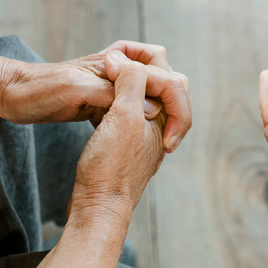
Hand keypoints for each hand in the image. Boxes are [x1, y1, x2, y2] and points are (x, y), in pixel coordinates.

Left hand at [0, 41, 190, 153]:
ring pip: (148, 98)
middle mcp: (118, 71)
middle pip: (163, 83)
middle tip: (167, 142)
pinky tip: (129, 146)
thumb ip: (117, 94)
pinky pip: (129, 109)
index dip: (173, 105)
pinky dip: (136, 123)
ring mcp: (109, 87)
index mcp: (117, 63)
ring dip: (156, 117)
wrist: (10, 95)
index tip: (166, 140)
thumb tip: (154, 108)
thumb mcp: (79, 90)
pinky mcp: (98, 101)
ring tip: (158, 147)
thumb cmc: (40, 91)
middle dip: (172, 109)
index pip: (165, 76)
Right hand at [69, 61, 167, 230]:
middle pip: (166, 87)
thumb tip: (125, 60)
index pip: (170, 80)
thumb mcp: (123, 116)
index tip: (112, 71)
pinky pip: (130, 113)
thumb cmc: (110, 167)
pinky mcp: (125, 145)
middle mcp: (159, 127)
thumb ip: (131, 82)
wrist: (96, 208)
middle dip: (146, 74)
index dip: (141, 69)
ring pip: (147, 99)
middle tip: (119, 71)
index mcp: (165, 118)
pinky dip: (120, 101)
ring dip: (132, 86)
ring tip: (112, 84)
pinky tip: (102, 108)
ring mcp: (143, 137)